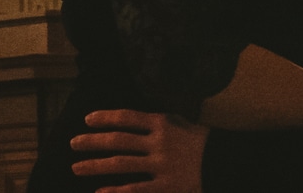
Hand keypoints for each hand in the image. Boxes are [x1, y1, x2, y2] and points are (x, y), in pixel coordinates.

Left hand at [72, 109, 207, 189]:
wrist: (228, 164)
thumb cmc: (204, 143)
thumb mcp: (183, 124)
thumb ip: (160, 122)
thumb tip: (136, 120)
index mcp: (163, 123)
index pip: (127, 117)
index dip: (106, 117)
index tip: (88, 119)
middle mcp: (158, 143)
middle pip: (118, 140)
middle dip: (93, 141)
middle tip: (73, 143)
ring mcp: (161, 166)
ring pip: (121, 165)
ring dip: (95, 166)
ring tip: (76, 168)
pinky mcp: (166, 187)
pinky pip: (136, 190)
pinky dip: (116, 192)